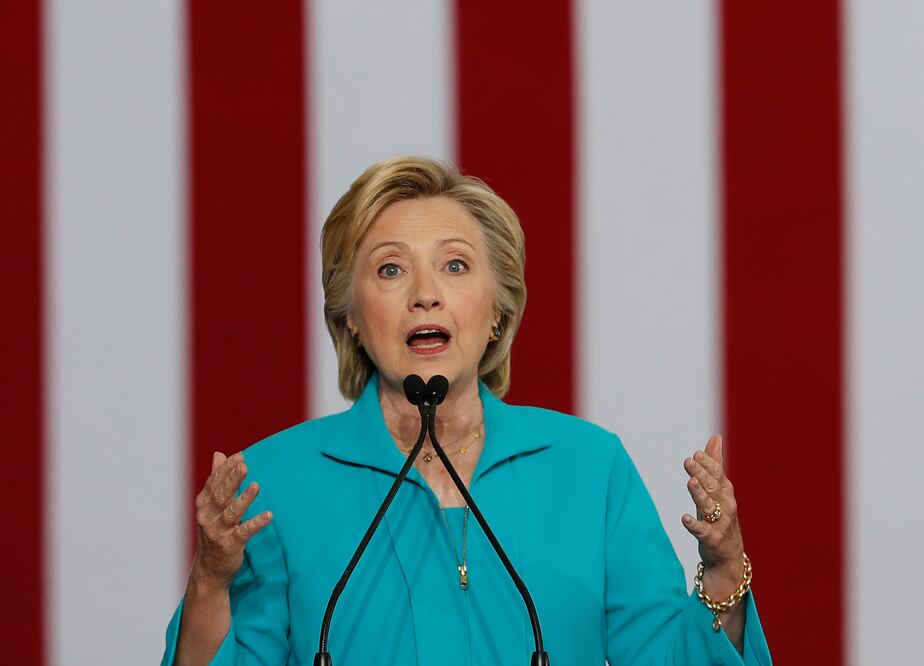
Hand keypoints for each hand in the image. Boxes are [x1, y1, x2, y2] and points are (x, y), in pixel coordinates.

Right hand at [190, 452, 272, 589]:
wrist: (209, 569)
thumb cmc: (213, 531)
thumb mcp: (212, 505)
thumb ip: (216, 479)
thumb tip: (219, 454)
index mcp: (204, 504)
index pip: (214, 483)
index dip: (226, 469)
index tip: (240, 456)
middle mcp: (207, 517)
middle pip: (220, 495)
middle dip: (232, 480)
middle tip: (245, 466)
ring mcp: (217, 532)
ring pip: (231, 513)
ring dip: (244, 499)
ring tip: (256, 486)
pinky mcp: (229, 545)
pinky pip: (243, 532)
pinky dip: (256, 524)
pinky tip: (268, 515)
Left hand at [681, 436, 744, 595]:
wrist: (729, 555)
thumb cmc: (721, 517)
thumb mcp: (718, 490)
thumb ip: (715, 464)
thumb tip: (716, 438)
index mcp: (726, 492)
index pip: (717, 475)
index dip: (708, 464)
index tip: (697, 454)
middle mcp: (726, 506)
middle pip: (712, 487)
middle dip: (701, 473)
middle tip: (689, 461)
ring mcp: (720, 523)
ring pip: (709, 506)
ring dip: (699, 494)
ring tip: (690, 482)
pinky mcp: (712, 539)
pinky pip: (702, 531)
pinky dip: (694, 524)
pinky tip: (684, 518)